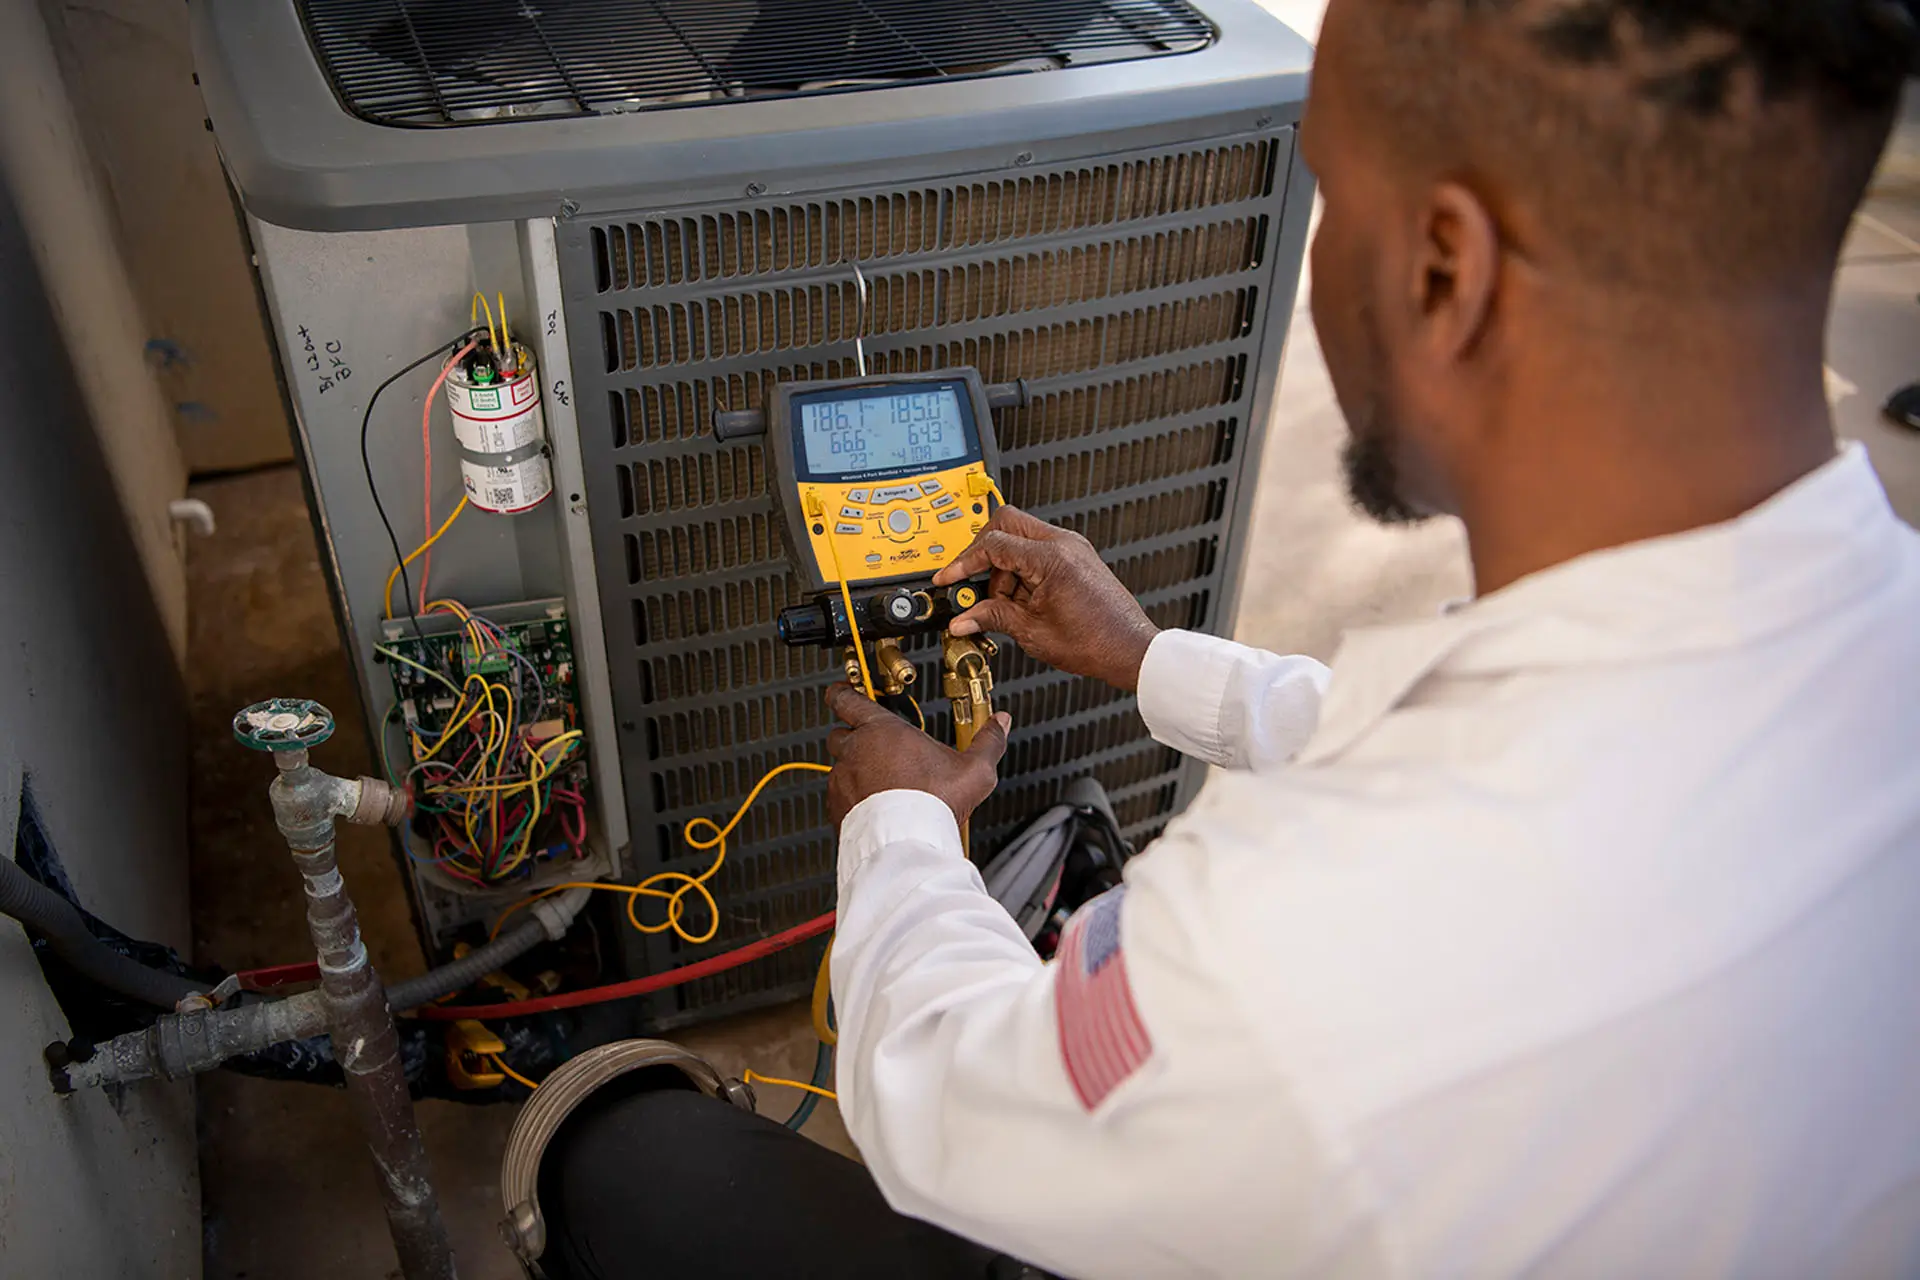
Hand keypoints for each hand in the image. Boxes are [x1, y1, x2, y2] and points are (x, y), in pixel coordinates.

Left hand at [825, 684, 1011, 827]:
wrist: (906, 843)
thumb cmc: (933, 805)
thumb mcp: (974, 770)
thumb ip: (988, 741)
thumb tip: (1000, 722)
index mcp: (882, 731)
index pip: (847, 699)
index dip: (842, 693)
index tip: (843, 691)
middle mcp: (856, 751)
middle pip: (840, 732)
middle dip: (853, 735)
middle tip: (873, 745)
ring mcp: (842, 780)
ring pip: (839, 766)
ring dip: (853, 769)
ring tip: (878, 781)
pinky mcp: (836, 807)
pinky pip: (838, 795)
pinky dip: (850, 797)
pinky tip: (872, 806)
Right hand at [932, 505, 1158, 690]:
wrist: (1129, 650)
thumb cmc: (1095, 642)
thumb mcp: (1031, 632)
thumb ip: (992, 618)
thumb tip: (963, 619)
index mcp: (1051, 558)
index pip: (993, 544)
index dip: (964, 563)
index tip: (950, 579)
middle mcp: (1063, 544)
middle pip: (1005, 522)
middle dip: (982, 551)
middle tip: (971, 581)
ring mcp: (1071, 548)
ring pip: (1020, 536)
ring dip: (1003, 567)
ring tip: (1006, 605)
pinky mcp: (1075, 557)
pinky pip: (1037, 551)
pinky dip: (1021, 570)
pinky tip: (1021, 601)